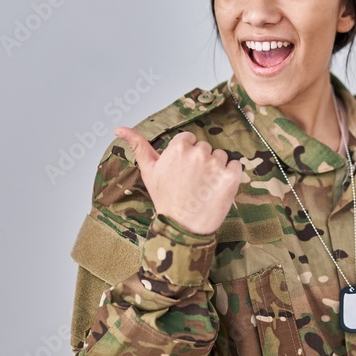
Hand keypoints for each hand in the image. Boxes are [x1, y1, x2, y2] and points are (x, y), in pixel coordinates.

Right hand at [114, 127, 242, 235]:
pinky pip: (236, 166)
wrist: (182, 227)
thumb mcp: (148, 171)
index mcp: (178, 148)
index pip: (189, 139)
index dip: (186, 155)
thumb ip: (138, 145)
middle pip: (205, 147)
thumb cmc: (164, 198)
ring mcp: (216, 164)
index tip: (182, 171)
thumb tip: (118, 128)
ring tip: (204, 187)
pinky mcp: (231, 176)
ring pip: (221, 155)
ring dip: (216, 168)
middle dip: (200, 161)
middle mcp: (198, 152)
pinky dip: (231, 175)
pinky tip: (218, 188)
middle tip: (192, 182)